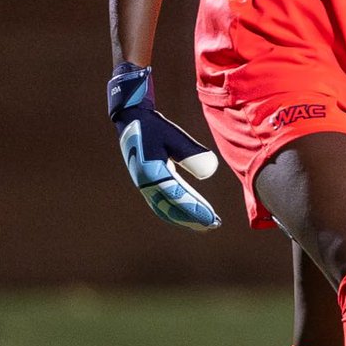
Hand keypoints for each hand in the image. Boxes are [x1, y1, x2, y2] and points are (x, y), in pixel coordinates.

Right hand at [107, 64, 220, 229]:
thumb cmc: (154, 127)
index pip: (177, 197)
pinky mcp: (148, 183)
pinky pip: (163, 204)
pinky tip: (191, 215)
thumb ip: (190, 152)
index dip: (195, 209)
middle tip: (214, 225)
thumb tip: (210, 170)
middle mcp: (146, 184)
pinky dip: (177, 213)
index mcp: (150, 173)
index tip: (212, 218)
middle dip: (193, 218)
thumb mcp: (173, 136)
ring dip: (186, 218)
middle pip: (171, 208)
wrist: (131, 120)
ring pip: (166, 209)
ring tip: (207, 224)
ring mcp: (146, 185)